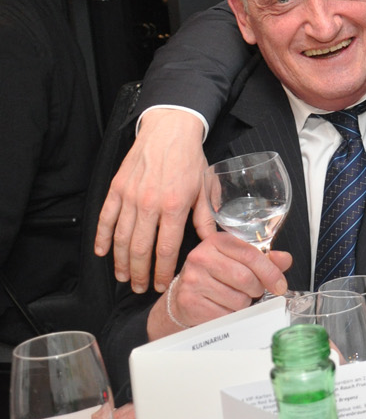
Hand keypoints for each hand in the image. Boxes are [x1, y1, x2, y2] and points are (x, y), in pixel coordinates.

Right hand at [95, 108, 214, 292]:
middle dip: (140, 273)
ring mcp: (130, 197)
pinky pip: (105, 218)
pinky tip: (101, 253)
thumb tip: (211, 243)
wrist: (169, 130)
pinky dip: (101, 237)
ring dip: (120, 261)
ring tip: (123, 277)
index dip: (163, 271)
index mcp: (175, 206)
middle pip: (140, 249)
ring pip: (120, 237)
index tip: (162, 285)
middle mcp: (150, 204)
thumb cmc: (190, 159)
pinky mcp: (116, 189)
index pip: (166, 249)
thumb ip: (205, 219)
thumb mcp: (205, 188)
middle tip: (140, 288)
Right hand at [146, 233, 291, 339]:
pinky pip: (225, 314)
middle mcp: (201, 257)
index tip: (280, 285)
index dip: (271, 272)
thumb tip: (284, 260)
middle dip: (257, 289)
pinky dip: (231, 314)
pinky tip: (224, 307)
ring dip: (244, 303)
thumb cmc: (215, 275)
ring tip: (235, 297)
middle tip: (255, 292)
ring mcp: (193, 279)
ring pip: (238, 298)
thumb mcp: (237, 260)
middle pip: (246, 278)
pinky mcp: (189, 301)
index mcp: (217, 241)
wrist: (182, 295)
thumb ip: (263, 259)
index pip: (251, 255)